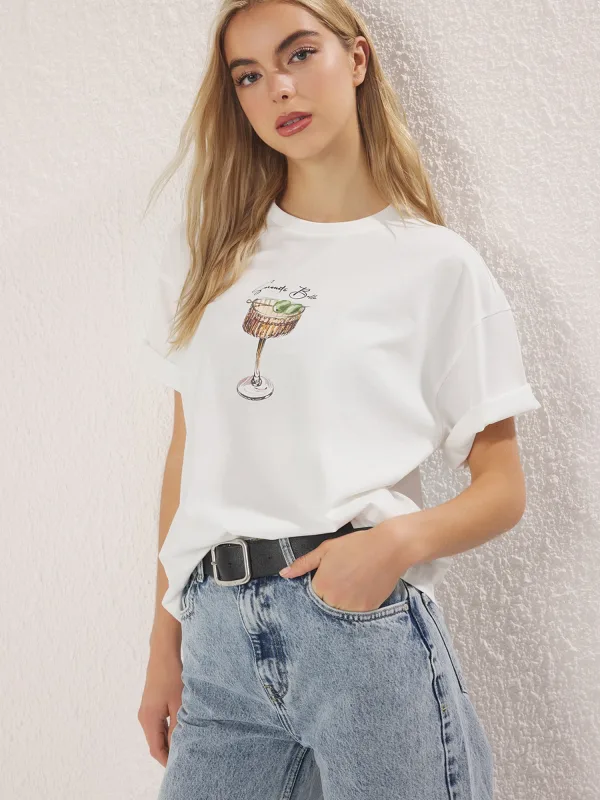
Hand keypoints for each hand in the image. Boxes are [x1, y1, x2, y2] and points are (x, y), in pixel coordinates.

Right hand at [138, 644, 182, 766]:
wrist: (163, 654)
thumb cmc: (172, 676)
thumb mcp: (179, 703)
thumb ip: (178, 726)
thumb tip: (179, 747)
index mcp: (149, 719)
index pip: (156, 749)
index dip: (167, 760)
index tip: (181, 766)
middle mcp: (144, 718)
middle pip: (155, 744)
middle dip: (169, 752)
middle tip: (186, 757)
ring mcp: (146, 711)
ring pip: (156, 734)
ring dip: (168, 741)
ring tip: (186, 745)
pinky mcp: (150, 705)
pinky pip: (157, 725)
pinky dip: (166, 731)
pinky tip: (180, 730)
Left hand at [278, 521, 417, 612]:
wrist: (388, 547)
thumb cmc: (355, 545)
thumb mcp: (326, 549)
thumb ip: (303, 564)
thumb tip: (284, 574)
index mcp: (321, 585)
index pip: (312, 596)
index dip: (320, 586)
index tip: (330, 577)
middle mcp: (334, 600)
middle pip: (326, 605)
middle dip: (331, 595)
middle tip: (344, 579)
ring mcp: (352, 607)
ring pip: (341, 612)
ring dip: (344, 602)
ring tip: (354, 583)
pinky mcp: (368, 610)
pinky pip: (357, 614)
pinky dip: (358, 604)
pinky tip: (363, 588)